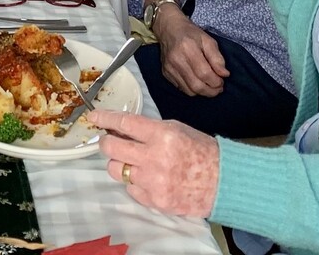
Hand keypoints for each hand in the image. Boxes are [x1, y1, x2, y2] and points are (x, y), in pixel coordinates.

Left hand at [91, 109, 219, 217]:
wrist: (224, 182)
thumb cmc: (201, 152)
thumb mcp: (176, 129)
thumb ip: (148, 129)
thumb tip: (120, 128)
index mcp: (162, 135)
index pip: (124, 123)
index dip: (105, 118)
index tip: (94, 117)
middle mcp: (154, 158)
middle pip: (111, 148)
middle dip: (106, 142)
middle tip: (111, 141)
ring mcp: (153, 182)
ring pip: (116, 170)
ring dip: (120, 164)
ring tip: (133, 162)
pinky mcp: (155, 201)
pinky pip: (130, 189)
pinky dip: (135, 183)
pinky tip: (149, 178)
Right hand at [153, 12, 228, 96]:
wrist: (169, 29)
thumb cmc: (191, 34)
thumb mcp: (208, 40)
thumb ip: (217, 58)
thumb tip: (224, 74)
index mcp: (188, 49)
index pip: (204, 73)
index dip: (216, 82)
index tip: (222, 81)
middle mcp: (176, 60)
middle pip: (196, 85)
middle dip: (211, 91)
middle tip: (218, 88)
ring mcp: (169, 68)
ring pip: (189, 90)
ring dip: (202, 92)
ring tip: (209, 86)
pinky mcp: (165, 73)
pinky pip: (181, 88)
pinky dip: (192, 89)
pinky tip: (198, 82)